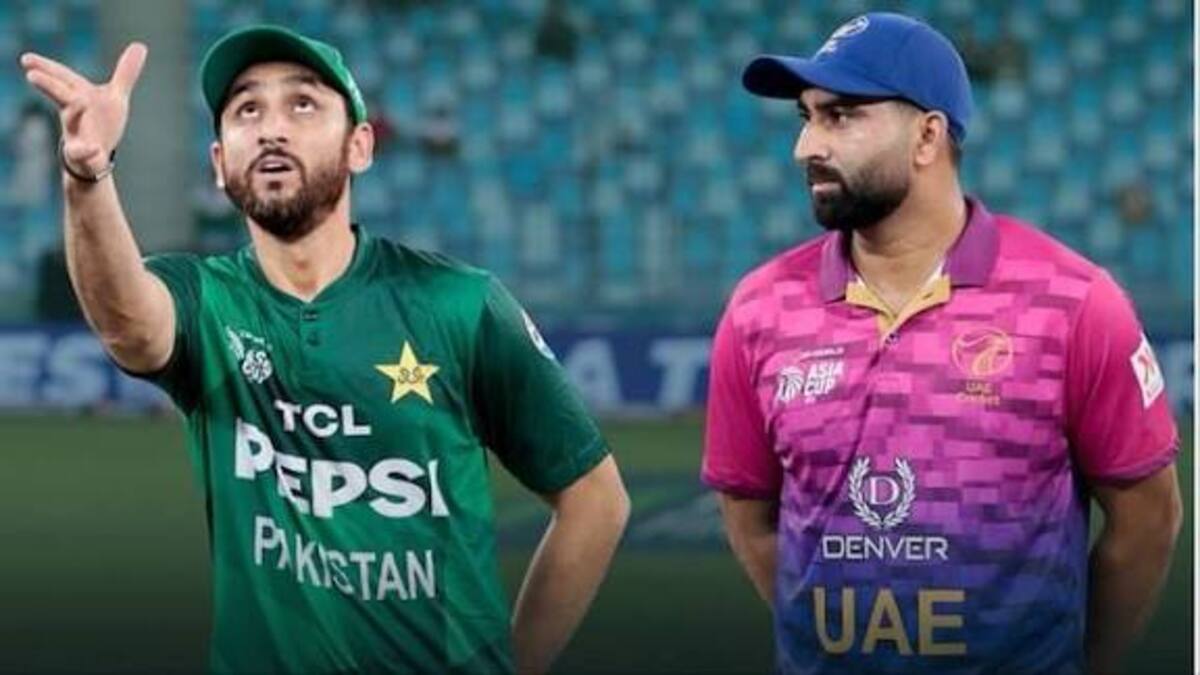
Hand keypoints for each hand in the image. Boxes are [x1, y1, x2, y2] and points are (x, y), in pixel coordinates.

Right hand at [20, 43, 147, 175]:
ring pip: (72, 123)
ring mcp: (78, 135)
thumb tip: (140, 45)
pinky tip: (94, 150)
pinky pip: (84, 154)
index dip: (46, 68)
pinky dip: (87, 152)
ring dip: (74, 112)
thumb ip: (125, 73)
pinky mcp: (85, 156)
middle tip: (32, 75)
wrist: (96, 158)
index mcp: (79, 97)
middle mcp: (74, 114)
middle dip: (49, 86)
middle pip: (63, 97)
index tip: (26, 59)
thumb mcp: (115, 97)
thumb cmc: (101, 123)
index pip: (63, 79)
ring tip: (80, 101)